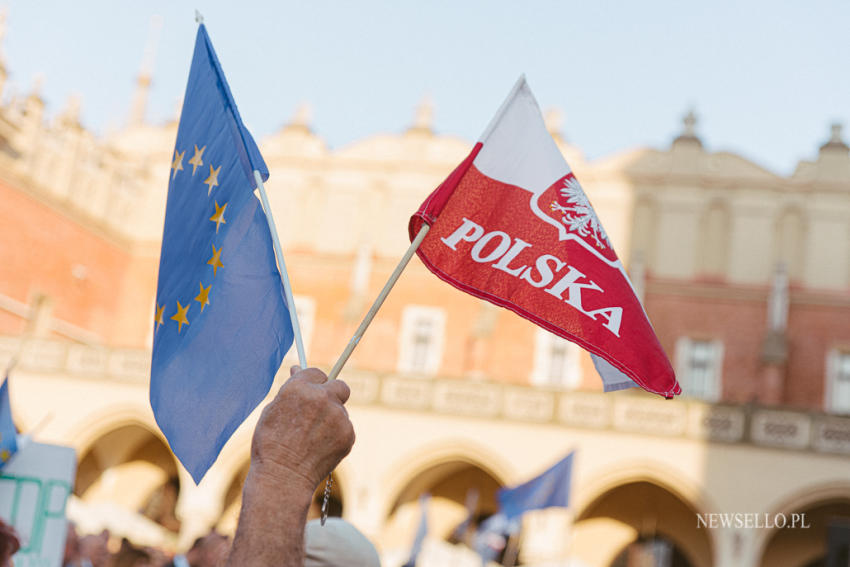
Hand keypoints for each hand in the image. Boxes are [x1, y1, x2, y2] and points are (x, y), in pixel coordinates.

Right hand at [250, 366, 354, 492]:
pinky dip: (337, 436)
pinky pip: (345, 428)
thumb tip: (297, 370)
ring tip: (312, 440)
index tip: (312, 393)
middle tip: (323, 411)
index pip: (316, 373)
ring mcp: (337, 415)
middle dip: (333, 394)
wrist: (283, 478)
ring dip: (332, 419)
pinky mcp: (348, 433)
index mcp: (298, 388)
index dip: (314, 384)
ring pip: (341, 410)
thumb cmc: (270, 446)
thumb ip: (291, 390)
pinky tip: (320, 449)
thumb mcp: (272, 411)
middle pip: (340, 385)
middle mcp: (321, 397)